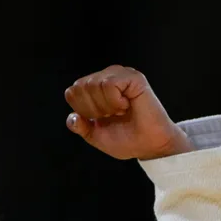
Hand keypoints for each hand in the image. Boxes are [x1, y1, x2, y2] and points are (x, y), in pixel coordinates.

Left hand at [64, 65, 192, 160]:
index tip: (100, 119)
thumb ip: (80, 126)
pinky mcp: (134, 77)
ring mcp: (121, 75)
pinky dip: (115, 101)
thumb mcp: (95, 135)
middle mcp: (107, 77)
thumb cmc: (126, 139)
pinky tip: (127, 106)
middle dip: (93, 109)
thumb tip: (72, 117)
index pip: (72, 92)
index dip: (82, 110)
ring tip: (121, 111)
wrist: (148, 146)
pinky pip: (110, 84)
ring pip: (94, 84)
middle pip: (80, 87)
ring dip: (105, 106)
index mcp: (95, 89)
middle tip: (112, 115)